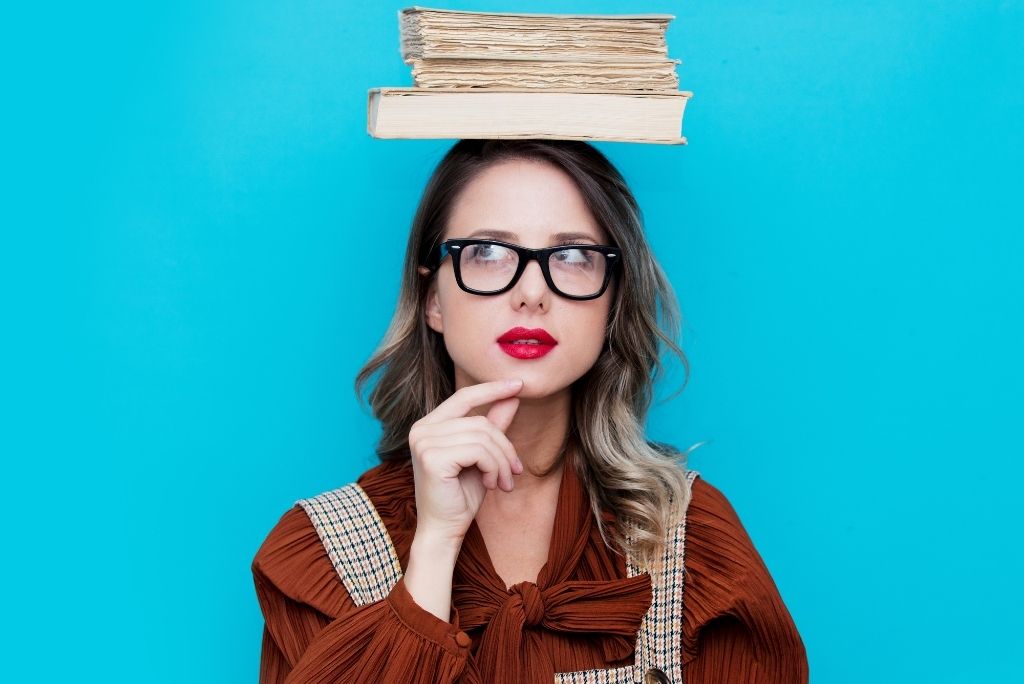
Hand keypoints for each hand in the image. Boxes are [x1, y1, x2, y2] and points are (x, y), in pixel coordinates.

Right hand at [408, 379, 523, 547]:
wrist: (444, 530)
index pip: (464, 396)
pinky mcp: (432, 458)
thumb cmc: (461, 495)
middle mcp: (421, 429)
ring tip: (504, 482)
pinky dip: (493, 467)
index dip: (492, 389)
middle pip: (480, 422)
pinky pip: (478, 451)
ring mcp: (424, 442)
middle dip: (505, 447)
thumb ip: (493, 426)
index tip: (519, 384)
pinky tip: (491, 484)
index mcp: (429, 425)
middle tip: (514, 472)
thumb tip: (512, 397)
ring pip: (483, 437)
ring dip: (502, 461)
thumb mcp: (482, 457)